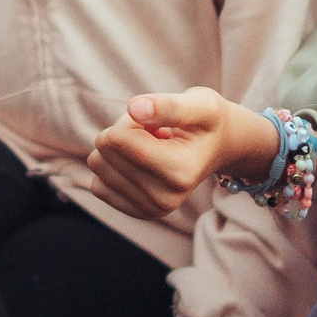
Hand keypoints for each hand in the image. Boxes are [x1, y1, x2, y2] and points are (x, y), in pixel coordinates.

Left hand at [87, 87, 280, 220]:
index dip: (130, 119)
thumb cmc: (208, 121)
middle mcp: (166, 199)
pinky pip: (97, 185)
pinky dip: (113, 167)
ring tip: (152, 147)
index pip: (119, 138)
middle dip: (125, 131)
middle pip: (106, 149)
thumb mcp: (200, 104)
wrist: (220, 147)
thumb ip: (168, 105)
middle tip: (156, 134)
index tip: (156, 122)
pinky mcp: (138, 212)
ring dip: (119, 148)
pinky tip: (143, 163)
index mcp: (180, 173)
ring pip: (98, 164)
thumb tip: (135, 109)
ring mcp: (151, 210)